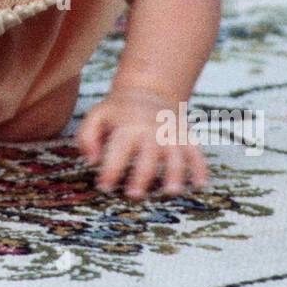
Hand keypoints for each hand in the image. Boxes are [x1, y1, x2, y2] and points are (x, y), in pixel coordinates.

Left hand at [76, 87, 208, 198]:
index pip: (118, 152)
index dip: (111, 171)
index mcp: (128, 127)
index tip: (104, 187)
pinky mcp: (187, 137)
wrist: (149, 90)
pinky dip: (200, 169)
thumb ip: (86, 138)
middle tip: (134, 195)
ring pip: (176, 157)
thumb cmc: (118, 111)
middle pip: (148, 157)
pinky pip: (197, 154)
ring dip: (174, 175)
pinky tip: (200, 185)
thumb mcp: (97, 116)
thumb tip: (91, 161)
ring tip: (170, 192)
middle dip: (141, 177)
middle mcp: (152, 132)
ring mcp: (172, 135)